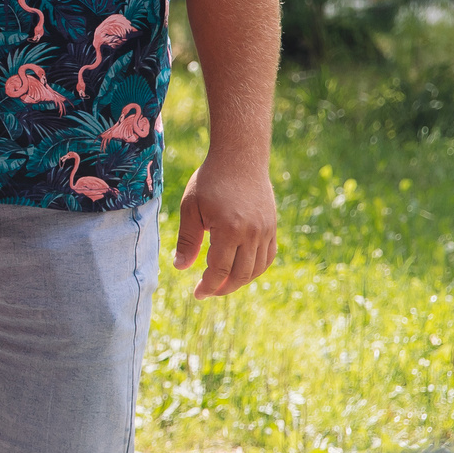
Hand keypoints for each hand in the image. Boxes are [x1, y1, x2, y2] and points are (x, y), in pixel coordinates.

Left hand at [173, 149, 278, 296]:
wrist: (240, 158)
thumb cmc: (209, 181)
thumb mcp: (191, 208)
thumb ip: (187, 240)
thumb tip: (181, 268)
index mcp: (228, 230)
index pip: (219, 270)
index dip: (208, 286)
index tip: (197, 294)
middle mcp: (251, 234)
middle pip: (240, 275)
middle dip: (222, 288)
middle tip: (207, 292)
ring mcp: (265, 231)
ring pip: (256, 269)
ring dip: (239, 281)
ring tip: (222, 284)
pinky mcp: (272, 227)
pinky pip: (268, 257)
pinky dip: (256, 269)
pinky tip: (241, 271)